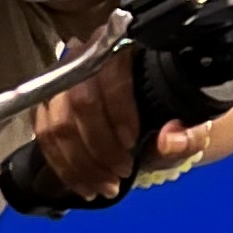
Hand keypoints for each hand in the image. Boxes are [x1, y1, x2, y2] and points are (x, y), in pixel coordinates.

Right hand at [27, 47, 219, 205]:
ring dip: (81, 163)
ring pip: (57, 123)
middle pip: (78, 100)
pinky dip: (65, 168)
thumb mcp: (188, 127)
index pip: (111, 72)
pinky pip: (44, 138)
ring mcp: (60, 79)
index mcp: (125, 45)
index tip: (131, 145)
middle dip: (99, 146)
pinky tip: (86, 186)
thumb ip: (189, 135)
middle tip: (121, 173)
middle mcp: (86, 54)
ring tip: (106, 186)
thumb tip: (168, 140)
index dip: (118, 111)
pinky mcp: (46, 104)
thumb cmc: (169, 116)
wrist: (151, 119)